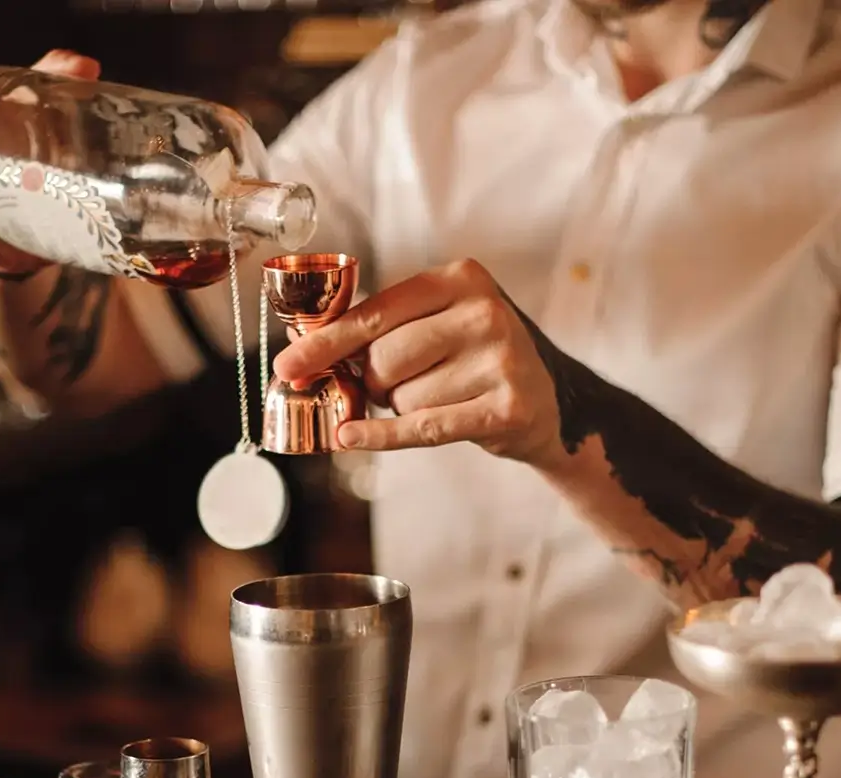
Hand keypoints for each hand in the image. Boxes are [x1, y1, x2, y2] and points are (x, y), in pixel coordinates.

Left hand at [268, 259, 563, 466]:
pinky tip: (351, 437)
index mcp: (462, 278)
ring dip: (404, 408)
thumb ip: (384, 327)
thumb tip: (303, 349)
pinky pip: (423, 427)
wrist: (553, 400)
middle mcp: (485, 312)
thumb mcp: (442, 322)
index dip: (327, 342)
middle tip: (395, 386)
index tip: (288, 363)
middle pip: (385, 359)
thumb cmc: (479, 357)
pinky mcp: (507, 408)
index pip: (375, 313)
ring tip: (441, 397)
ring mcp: (501, 361)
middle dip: (376, 382)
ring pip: (404, 398)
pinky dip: (382, 436)